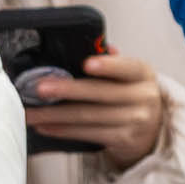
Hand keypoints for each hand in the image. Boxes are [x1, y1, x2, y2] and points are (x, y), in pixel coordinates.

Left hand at [23, 58, 169, 160]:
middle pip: (101, 93)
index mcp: (142, 73)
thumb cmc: (131, 95)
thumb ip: (111, 60)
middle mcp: (143, 97)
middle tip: (40, 88)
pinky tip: (45, 126)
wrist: (153, 130)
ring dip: (55, 115)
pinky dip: (63, 130)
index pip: (127, 67)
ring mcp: (135, 121)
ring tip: (31, 113)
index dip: (107, 66)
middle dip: (67, 90)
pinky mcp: (124, 140)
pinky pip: (88, 134)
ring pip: (89, 116)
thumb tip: (92, 43)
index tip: (86, 64)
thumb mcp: (129, 75)